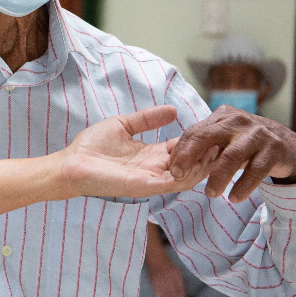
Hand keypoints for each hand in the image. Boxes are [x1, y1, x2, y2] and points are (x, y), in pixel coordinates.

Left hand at [59, 106, 216, 199]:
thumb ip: (147, 119)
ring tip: (218, 149)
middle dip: (208, 154)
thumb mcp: (123, 125)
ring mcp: (151, 179)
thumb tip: (173, 110)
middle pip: (190, 164)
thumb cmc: (92, 146)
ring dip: (204, 164)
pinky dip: (189, 173)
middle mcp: (155, 168)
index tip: (214, 129)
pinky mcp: (144, 186)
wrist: (71, 163)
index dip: (199, 141)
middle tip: (224, 141)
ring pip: (187, 175)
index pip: (183, 149)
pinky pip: (173, 182)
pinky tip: (200, 161)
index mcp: (151, 155)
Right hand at [146, 256, 186, 296]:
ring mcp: (161, 278)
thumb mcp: (177, 271)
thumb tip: (182, 293)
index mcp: (177, 275)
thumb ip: (179, 281)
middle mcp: (170, 277)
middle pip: (173, 292)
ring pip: (165, 292)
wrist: (156, 257)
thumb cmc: (167, 265)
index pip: (180, 289)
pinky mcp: (153, 279)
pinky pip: (156, 289)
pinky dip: (158, 294)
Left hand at [168, 106, 295, 202]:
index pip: (194, 133)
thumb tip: (174, 164)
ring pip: (231, 156)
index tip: (172, 171)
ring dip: (218, 177)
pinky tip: (234, 198)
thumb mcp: (227, 139)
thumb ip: (205, 146)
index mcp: (222, 117)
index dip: (181, 152)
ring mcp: (258, 134)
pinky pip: (256, 170)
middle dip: (190, 158)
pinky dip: (244, 185)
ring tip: (210, 194)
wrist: (290, 146)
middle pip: (207, 138)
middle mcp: (238, 121)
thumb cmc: (248, 145)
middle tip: (179, 177)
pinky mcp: (275, 148)